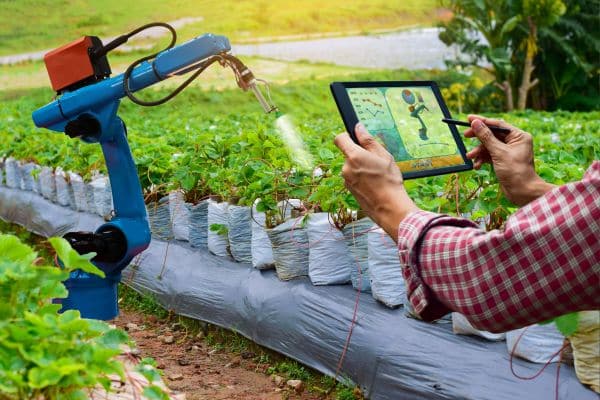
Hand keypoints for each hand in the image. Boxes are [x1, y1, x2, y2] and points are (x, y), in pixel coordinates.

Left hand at [334, 123, 417, 239]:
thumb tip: (358, 127)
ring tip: (377, 175)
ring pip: (352, 167)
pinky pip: (353, 178)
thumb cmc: (389, 180)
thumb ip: (368, 140)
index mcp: (354, 156)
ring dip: (361, 168)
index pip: (339, 139)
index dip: (346, 136)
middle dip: (359, 155)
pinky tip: (373, 184)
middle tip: (375, 161)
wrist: (389, 207)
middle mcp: (346, 167)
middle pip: (348, 154)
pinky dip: (361, 178)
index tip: (355, 138)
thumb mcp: (383, 156)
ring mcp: (346, 180)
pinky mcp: (348, 189)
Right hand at [464, 114, 555, 206]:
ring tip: (470, 157)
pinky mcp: (502, 161)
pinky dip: (482, 159)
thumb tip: (475, 123)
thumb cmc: (515, 171)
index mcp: (518, 136)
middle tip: (465, 135)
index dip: (483, 121)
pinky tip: (477, 165)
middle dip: (478, 137)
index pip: (498, 124)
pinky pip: (489, 156)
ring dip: (478, 151)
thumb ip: (486, 137)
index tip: (469, 119)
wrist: (522, 192)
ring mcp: (508, 152)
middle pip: (492, 134)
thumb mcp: (498, 152)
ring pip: (488, 146)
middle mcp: (514, 142)